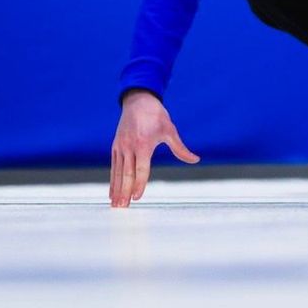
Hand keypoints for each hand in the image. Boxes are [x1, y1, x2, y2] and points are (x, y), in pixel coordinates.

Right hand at [110, 89, 198, 207]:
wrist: (138, 100)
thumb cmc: (156, 115)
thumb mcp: (170, 130)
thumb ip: (180, 148)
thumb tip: (195, 159)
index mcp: (143, 143)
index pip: (141, 168)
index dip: (139, 184)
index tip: (137, 197)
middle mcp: (129, 146)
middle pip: (126, 173)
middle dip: (125, 192)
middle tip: (123, 208)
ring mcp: (121, 147)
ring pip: (118, 172)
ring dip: (116, 190)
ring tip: (116, 205)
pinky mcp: (116, 147)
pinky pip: (114, 167)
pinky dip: (112, 181)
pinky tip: (112, 193)